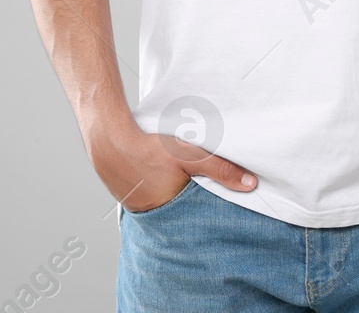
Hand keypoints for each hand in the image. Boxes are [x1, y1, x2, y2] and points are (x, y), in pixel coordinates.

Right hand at [86, 119, 256, 212]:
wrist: (108, 139)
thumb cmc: (148, 148)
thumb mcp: (190, 156)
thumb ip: (220, 170)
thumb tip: (250, 184)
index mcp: (173, 209)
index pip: (200, 218)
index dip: (209, 211)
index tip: (217, 205)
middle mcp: (155, 214)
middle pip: (182, 215)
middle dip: (191, 206)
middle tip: (194, 189)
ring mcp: (139, 209)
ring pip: (164, 207)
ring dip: (172, 198)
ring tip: (175, 182)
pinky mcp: (128, 199)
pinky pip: (148, 200)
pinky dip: (155, 191)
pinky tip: (157, 177)